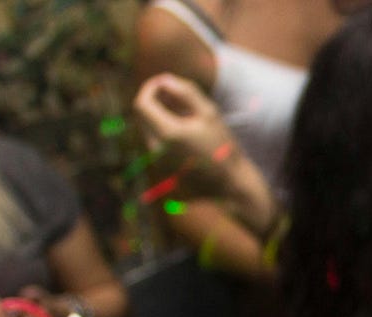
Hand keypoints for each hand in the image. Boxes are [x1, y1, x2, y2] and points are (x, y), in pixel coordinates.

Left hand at [133, 73, 240, 192]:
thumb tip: (165, 78)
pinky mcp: (160, 164)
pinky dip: (164, 127)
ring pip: (148, 125)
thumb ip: (186, 92)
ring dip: (161, 113)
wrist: (229, 182)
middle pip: (142, 114)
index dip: (149, 88)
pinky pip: (155, 138)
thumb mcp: (209, 114)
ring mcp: (156, 158)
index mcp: (167, 133)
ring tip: (187, 111)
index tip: (163, 81)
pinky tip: (187, 129)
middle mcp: (155, 147)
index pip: (142, 103)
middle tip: (178, 93)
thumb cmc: (222, 147)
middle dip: (156, 99)